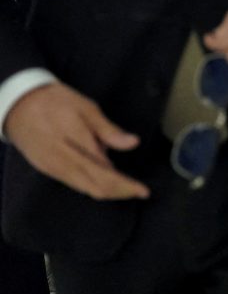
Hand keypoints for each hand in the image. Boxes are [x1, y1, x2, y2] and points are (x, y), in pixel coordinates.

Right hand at [4, 83, 149, 199]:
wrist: (18, 104)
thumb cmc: (56, 101)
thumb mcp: (86, 108)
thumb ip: (108, 130)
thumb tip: (133, 143)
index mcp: (76, 145)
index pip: (105, 174)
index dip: (126, 185)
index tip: (144, 190)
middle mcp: (63, 162)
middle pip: (96, 187)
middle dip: (120, 192)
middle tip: (139, 191)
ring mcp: (53, 168)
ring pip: (85, 188)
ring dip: (107, 191)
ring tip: (126, 186)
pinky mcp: (47, 169)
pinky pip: (74, 183)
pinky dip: (92, 184)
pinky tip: (104, 178)